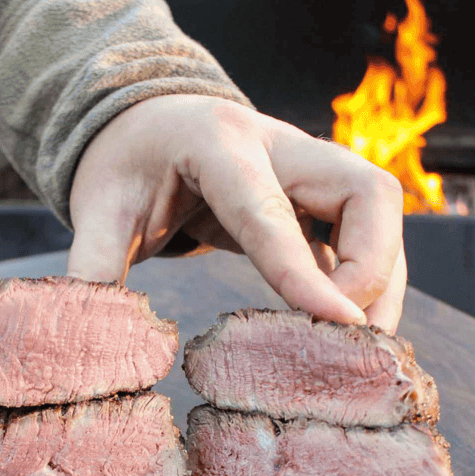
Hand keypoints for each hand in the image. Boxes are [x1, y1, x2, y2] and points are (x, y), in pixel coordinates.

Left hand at [67, 95, 406, 330]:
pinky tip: (344, 333)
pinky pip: (359, 240)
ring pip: (377, 217)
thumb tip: (92, 335)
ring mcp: (307, 171)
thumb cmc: (124, 164)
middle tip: (345, 335)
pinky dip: (361, 283)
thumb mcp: (98, 209)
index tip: (339, 322)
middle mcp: (281, 147)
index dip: (304, 269)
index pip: (269, 210)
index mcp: (219, 144)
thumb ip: (93, 265)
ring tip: (360, 351)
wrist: (142, 124)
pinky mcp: (314, 200)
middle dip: (372, 267)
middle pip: (367, 194)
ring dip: (382, 280)